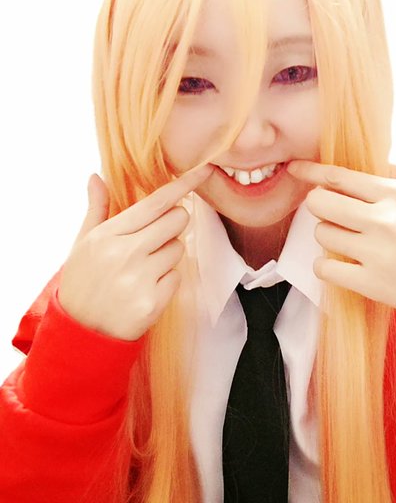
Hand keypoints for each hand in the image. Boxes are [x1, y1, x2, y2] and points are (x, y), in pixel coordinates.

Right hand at [58, 165, 212, 340]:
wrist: (80, 335)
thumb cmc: (83, 283)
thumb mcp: (82, 244)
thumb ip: (96, 209)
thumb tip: (97, 176)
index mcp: (107, 235)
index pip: (155, 202)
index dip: (183, 185)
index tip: (204, 171)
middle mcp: (124, 254)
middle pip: (177, 221)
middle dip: (174, 223)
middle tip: (156, 237)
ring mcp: (140, 279)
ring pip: (179, 250)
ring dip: (168, 255)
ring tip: (142, 270)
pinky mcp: (153, 302)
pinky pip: (177, 277)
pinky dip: (167, 281)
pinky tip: (145, 289)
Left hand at [287, 160, 395, 344]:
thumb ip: (391, 188)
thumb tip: (355, 179)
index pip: (340, 176)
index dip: (310, 171)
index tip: (294, 169)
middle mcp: (384, 219)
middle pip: (320, 202)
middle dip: (320, 207)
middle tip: (332, 216)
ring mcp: (377, 252)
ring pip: (321, 234)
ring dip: (327, 238)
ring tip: (347, 243)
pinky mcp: (373, 284)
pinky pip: (325, 268)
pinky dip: (326, 267)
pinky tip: (341, 266)